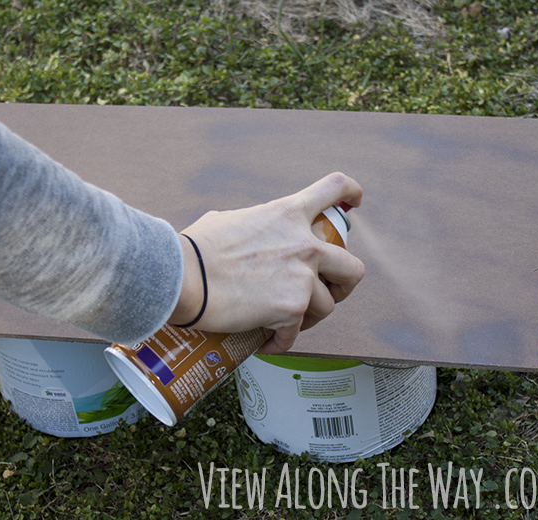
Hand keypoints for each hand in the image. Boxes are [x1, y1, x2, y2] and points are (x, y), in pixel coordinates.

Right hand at [168, 172, 364, 352]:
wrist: (182, 277)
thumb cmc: (195, 250)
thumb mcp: (227, 220)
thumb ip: (251, 225)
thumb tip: (247, 234)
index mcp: (287, 214)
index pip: (334, 189)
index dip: (351, 194)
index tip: (354, 203)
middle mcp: (303, 244)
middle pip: (352, 266)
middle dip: (344, 284)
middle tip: (326, 291)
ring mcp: (301, 278)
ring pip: (327, 306)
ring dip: (309, 316)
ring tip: (287, 322)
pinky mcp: (291, 309)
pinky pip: (296, 333)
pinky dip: (282, 341)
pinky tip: (268, 342)